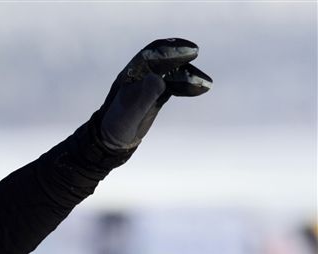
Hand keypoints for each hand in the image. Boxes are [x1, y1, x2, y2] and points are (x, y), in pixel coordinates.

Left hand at [97, 38, 211, 150]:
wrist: (111, 140)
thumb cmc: (116, 125)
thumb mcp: (129, 111)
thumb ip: (144, 95)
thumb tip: (159, 79)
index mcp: (131, 74)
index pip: (151, 55)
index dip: (168, 50)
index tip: (185, 50)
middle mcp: (141, 75)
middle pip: (165, 60)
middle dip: (180, 55)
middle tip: (195, 52)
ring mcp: (150, 84)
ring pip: (173, 73)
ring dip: (189, 75)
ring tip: (206, 83)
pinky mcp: (157, 94)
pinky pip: (175, 85)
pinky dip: (188, 86)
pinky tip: (202, 89)